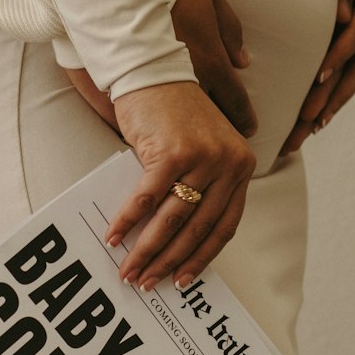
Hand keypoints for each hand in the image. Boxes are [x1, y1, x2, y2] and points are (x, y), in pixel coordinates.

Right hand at [64, 0, 257, 137]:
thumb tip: (242, 61)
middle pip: (212, 118)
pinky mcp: (135, 94)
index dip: (244, 118)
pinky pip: (152, 119)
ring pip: (183, 124)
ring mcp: (163, 90)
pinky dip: (159, 125)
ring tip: (194, 139)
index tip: (248, 129)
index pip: (236, 101)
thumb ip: (230, 30)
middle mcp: (192, 81)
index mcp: (212, 60)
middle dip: (220, 130)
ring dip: (190, 131)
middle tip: (224, 139)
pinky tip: (161, 130)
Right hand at [105, 81, 255, 291]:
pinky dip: (127, 221)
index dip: (202, 257)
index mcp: (240, 166)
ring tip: (129, 270)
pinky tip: (114, 237)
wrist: (154, 71)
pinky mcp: (172, 153)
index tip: (183, 280)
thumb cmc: (173, 111)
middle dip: (169, 262)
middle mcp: (228, 164)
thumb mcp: (202, 147)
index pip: (225, 226)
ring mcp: (202, 158)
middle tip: (148, 283)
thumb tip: (176, 235)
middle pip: (197, 228)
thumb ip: (201, 184)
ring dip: (147, 250)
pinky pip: (147, 199)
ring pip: (172, 220)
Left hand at [280, 0, 354, 154]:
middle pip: (353, 70)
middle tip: (303, 124)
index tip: (318, 75)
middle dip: (328, 99)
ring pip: (354, 80)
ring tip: (307, 134)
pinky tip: (319, 122)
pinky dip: (338, 100)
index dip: (339, 55)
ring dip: (331, 108)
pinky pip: (354, 78)